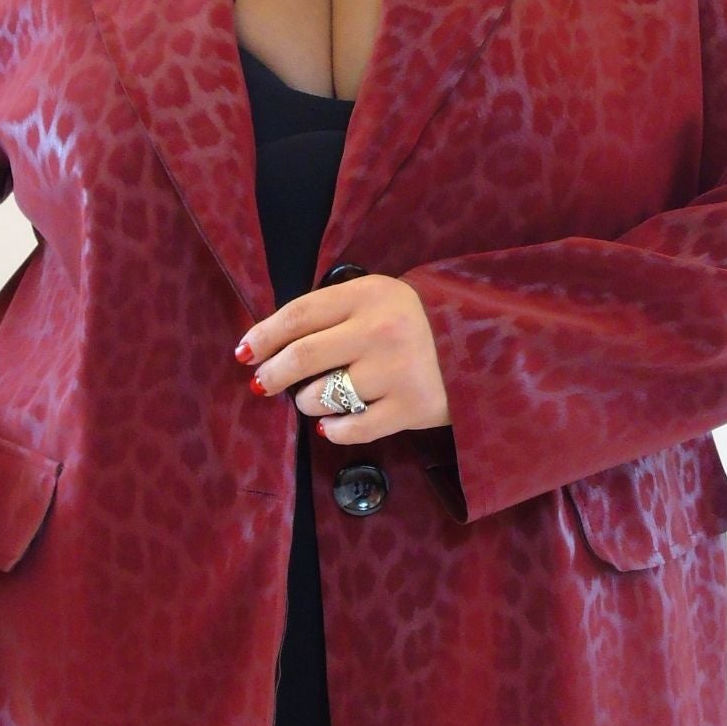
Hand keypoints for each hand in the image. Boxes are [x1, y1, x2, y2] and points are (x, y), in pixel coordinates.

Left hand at [236, 274, 450, 444]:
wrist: (482, 345)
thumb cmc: (415, 322)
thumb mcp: (377, 299)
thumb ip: (331, 313)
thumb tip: (271, 345)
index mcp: (368, 295)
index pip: (299, 314)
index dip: (264, 335)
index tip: (244, 352)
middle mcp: (381, 330)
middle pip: (303, 356)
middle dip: (273, 374)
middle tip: (263, 383)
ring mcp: (397, 371)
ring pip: (323, 396)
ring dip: (307, 402)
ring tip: (316, 398)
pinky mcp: (412, 408)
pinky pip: (352, 429)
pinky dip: (333, 430)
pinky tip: (332, 424)